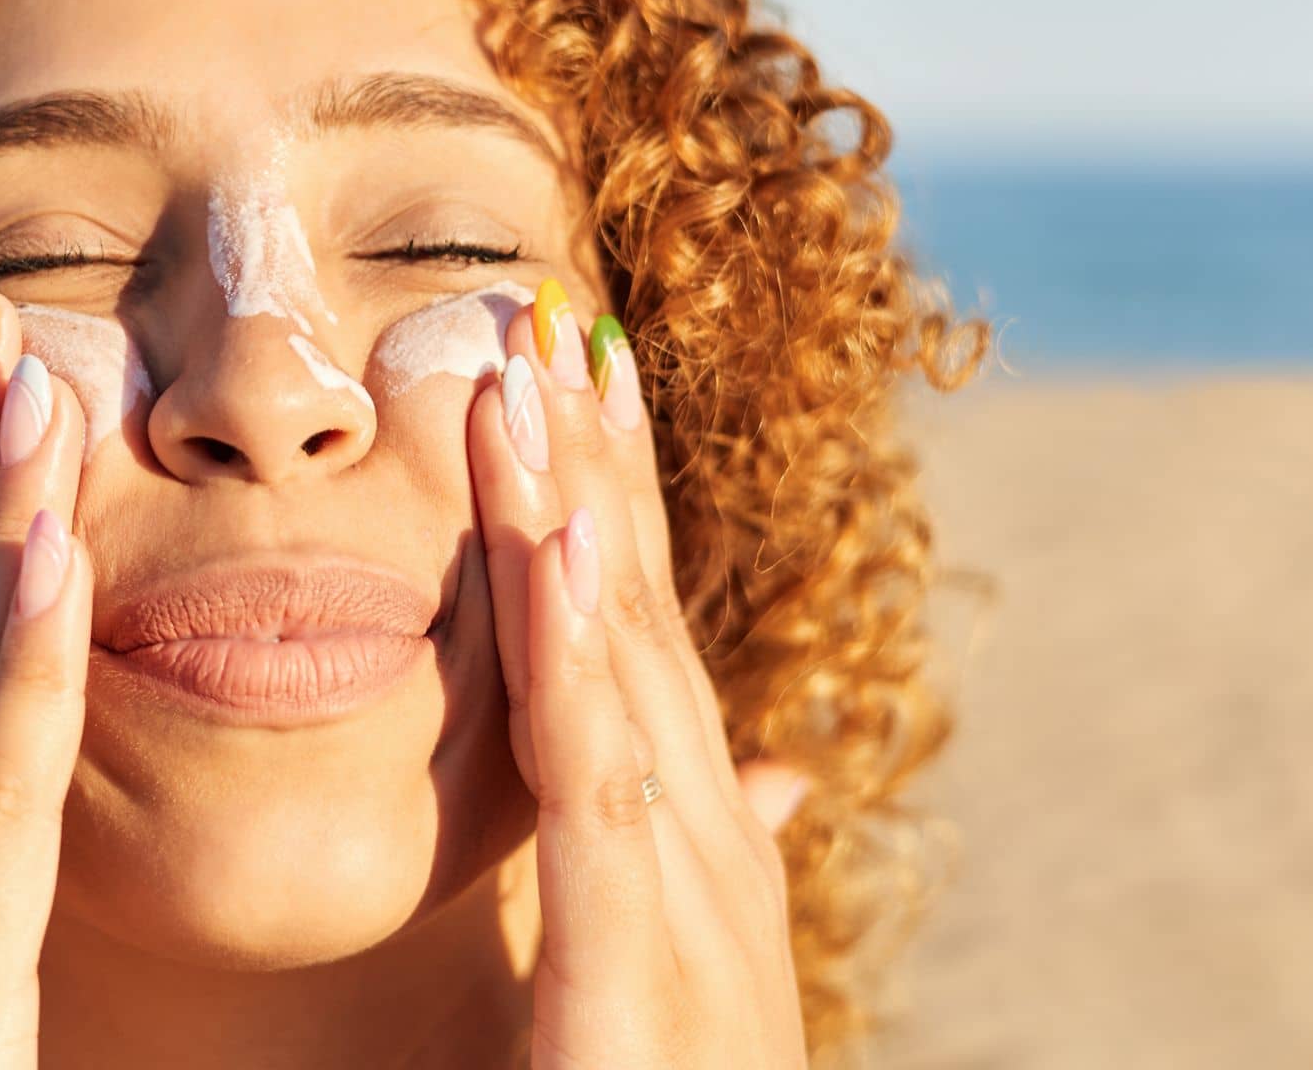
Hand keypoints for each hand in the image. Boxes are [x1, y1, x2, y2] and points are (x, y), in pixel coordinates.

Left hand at [470, 283, 807, 1067]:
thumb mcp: (670, 984)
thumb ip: (694, 866)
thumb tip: (770, 775)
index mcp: (701, 865)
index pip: (651, 657)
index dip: (624, 515)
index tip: (586, 391)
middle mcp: (712, 871)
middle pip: (645, 632)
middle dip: (609, 472)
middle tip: (569, 320)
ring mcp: (691, 923)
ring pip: (625, 676)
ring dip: (583, 510)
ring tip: (543, 371)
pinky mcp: (634, 992)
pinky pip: (601, 790)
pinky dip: (579, 652)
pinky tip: (557, 535)